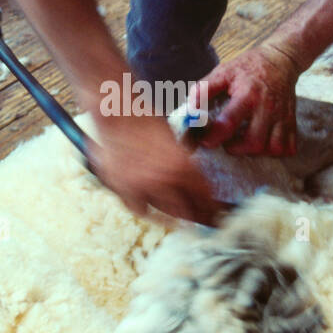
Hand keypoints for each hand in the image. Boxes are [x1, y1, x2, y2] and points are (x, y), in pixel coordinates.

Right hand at [89, 112, 223, 225]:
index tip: (216, 214)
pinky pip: (139, 209)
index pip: (204, 198)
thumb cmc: (145, 120)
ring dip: (176, 217)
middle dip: (198, 216)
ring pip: (165, 212)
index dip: (212, 208)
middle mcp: (162, 180)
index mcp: (181, 167)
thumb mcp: (175, 140)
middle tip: (204, 219)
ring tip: (182, 218)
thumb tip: (196, 181)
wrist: (117, 113)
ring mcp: (141, 187)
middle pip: (187, 211)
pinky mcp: (123, 188)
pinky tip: (155, 213)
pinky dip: (148, 212)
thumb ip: (185, 164)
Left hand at [189, 40, 301, 155]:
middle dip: (236, 149)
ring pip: (273, 149)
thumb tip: (190, 109)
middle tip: (227, 143)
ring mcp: (283, 116)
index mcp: (248, 94)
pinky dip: (275, 152)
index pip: (230, 122)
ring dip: (256, 152)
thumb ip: (205, 89)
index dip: (214, 136)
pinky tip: (263, 143)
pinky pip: (288, 148)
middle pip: (254, 143)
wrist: (281, 59)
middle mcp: (268, 108)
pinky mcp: (292, 122)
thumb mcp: (224, 71)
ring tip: (245, 143)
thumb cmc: (249, 66)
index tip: (205, 140)